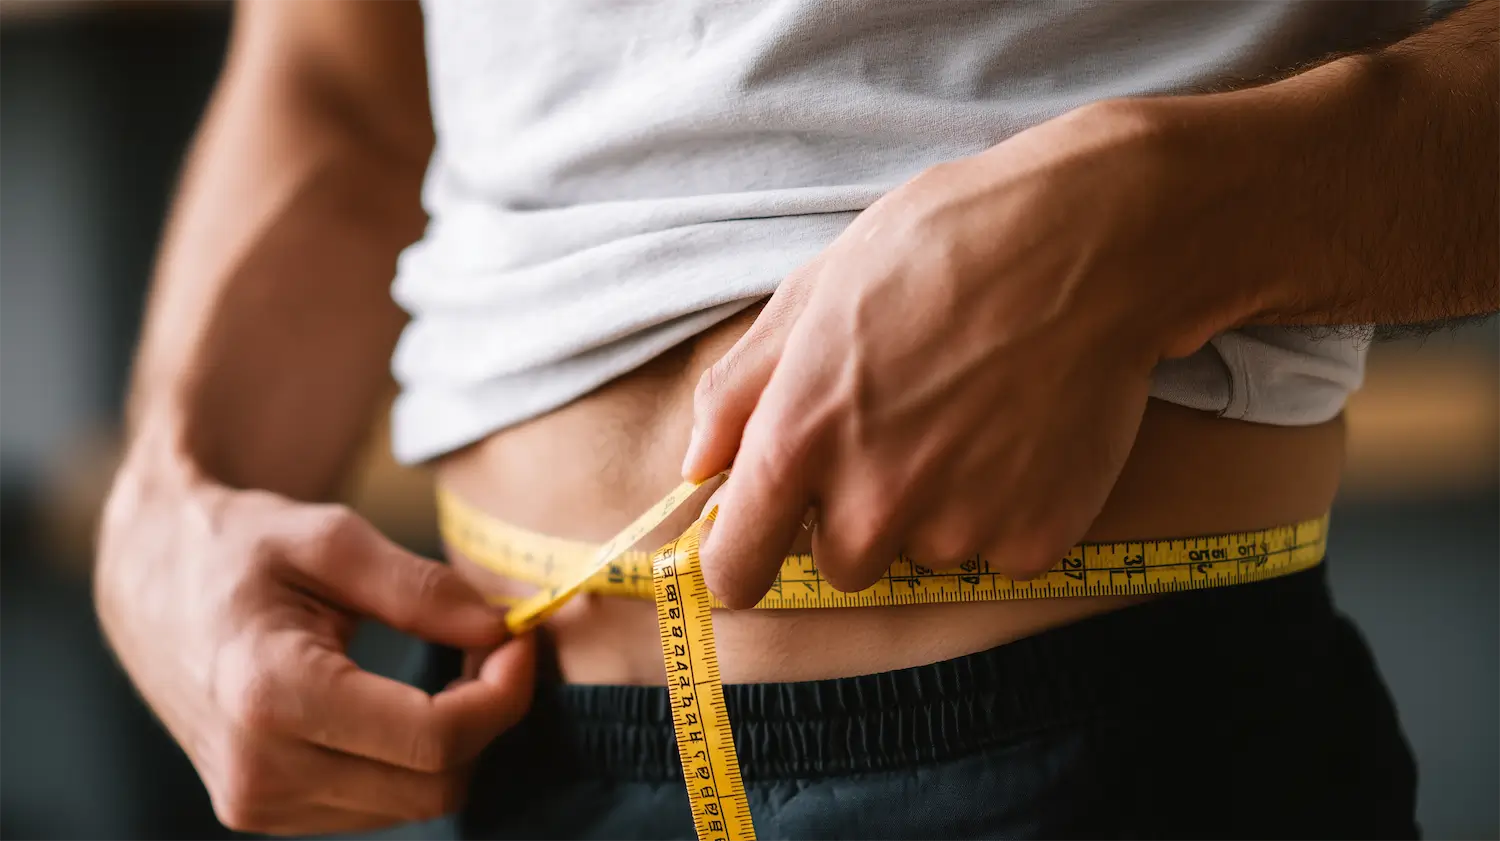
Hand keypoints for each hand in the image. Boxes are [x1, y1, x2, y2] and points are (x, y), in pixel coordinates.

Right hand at [95, 449, 533, 834]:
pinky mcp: (266, 812)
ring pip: (415, 802)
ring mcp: (257, 801)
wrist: (155, 586)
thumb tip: (500, 630)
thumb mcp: (330, 538)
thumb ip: (421, 589)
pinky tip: (407, 700)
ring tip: (448, 664)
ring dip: (455, 739)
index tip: (519, 640)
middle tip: (494, 646)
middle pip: (434, 783)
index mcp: (269, 693)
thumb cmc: (241, 548)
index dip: (503, 695)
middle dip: (487, 717)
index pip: (433, 738)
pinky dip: (414, 758)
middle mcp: (257, 768)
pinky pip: (380, 804)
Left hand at [683, 101, 1243, 607]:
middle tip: (907, 427)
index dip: (743, 561)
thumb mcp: (814, 292)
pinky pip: (1000, 549)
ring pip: (924, 552)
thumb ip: (740, 392)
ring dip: (938, 507)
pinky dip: (1010, 507)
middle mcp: (870, 503)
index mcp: (798, 442)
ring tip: (975, 413)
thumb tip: (697, 466)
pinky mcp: (1035, 539)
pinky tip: (1026, 431)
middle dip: (861, 512)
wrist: (1093, 239)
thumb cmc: (943, 246)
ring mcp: (958, 528)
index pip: (736, 570)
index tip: (759, 545)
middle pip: (840, 562)